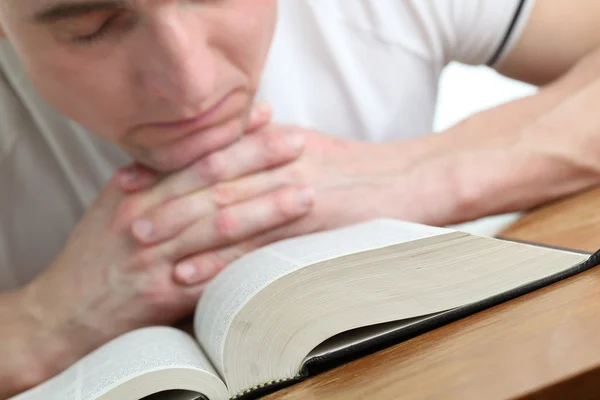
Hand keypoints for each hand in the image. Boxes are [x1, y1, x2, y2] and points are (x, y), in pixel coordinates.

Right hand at [6, 103, 307, 392]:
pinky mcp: (169, 297)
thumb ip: (148, 176)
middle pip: (214, 186)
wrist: (65, 313)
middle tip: (299, 144)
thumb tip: (186, 145)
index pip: (194, 157)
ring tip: (306, 194)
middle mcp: (149, 222)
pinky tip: (281, 250)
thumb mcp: (112, 206)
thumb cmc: (94, 256)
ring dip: (267, 210)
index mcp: (137, 195)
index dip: (233, 137)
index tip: (268, 116)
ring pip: (221, 228)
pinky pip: (217, 276)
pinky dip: (250, 261)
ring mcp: (159, 261)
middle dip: (260, 162)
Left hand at [125, 124, 409, 283]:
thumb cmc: (356, 168)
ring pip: (225, 213)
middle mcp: (277, 165)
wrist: (406, 182)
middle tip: (125, 218)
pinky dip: (219, 261)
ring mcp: (291, 196)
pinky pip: (254, 247)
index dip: (168, 170)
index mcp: (275, 143)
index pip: (211, 155)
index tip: (133, 183)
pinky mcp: (306, 227)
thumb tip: (230, 151)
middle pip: (208, 183)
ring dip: (181, 229)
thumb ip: (266, 146)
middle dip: (165, 201)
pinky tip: (190, 273)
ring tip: (144, 244)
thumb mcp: (308, 145)